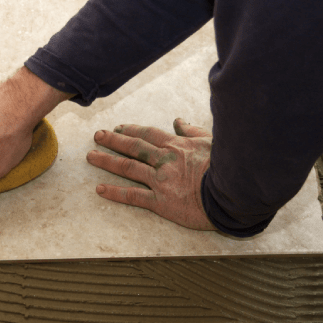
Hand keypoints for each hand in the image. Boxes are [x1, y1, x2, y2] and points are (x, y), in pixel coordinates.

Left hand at [86, 118, 215, 230]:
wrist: (232, 194)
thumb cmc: (227, 168)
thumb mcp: (211, 143)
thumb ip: (193, 131)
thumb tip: (179, 121)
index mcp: (176, 146)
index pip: (148, 134)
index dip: (130, 130)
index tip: (117, 127)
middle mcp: (164, 161)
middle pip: (133, 148)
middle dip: (112, 140)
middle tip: (96, 136)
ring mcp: (160, 181)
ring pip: (128, 168)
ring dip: (107, 161)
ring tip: (91, 157)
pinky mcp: (161, 202)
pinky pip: (133, 196)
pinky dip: (114, 192)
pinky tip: (99, 189)